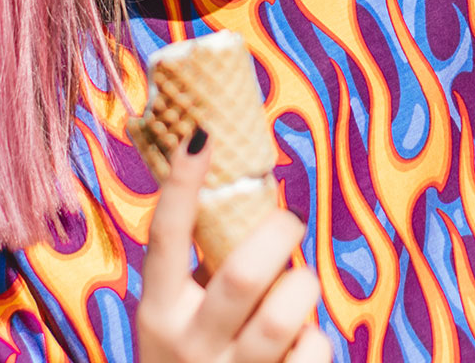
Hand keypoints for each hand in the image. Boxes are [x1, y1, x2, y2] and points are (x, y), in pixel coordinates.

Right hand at [136, 129, 331, 362]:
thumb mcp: (179, 323)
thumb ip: (204, 274)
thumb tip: (252, 200)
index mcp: (159, 313)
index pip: (165, 237)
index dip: (182, 184)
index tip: (203, 134)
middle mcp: (188, 344)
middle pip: (243, 273)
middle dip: (280, 234)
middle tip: (289, 225)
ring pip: (285, 312)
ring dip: (303, 287)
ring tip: (296, 288)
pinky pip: (312, 348)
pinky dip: (315, 337)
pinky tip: (299, 344)